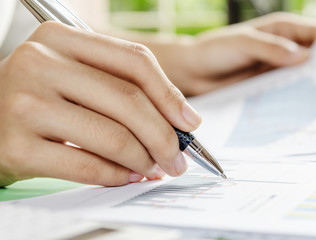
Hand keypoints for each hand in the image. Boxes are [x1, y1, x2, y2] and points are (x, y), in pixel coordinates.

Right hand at [0, 22, 200, 186]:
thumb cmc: (38, 96)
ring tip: (154, 168)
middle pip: (128, 101)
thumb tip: (178, 119)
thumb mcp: (76, 77)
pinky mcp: (17, 146)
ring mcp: (25, 104)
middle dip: (164, 137)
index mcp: (61, 40)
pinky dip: (116, 176)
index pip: (134, 62)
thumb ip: (121, 88)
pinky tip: (128, 177)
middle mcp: (40, 64)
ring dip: (144, 160)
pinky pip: (86, 166)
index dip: (170, 95)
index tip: (189, 122)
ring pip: (113, 137)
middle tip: (177, 158)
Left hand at [155, 12, 315, 95]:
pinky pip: (285, 91)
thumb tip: (305, 56)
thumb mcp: (244, 44)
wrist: (193, 72)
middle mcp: (283, 49)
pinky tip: (298, 107)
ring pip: (301, 76)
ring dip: (309, 86)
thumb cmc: (214, 50)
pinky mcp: (266, 86)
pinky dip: (293, 97)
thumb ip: (272, 49)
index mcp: (282, 29)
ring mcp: (275, 69)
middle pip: (314, 57)